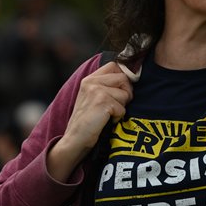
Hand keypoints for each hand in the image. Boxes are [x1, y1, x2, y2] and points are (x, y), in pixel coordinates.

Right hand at [47, 61, 133, 180]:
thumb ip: (106, 86)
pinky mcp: (102, 102)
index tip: (123, 90)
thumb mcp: (92, 97)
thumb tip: (131, 78)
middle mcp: (92, 81)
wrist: (74, 140)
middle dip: (126, 93)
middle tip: (116, 106)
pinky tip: (105, 121)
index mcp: (89, 79)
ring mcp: (96, 91)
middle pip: (123, 78)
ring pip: (125, 94)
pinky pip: (122, 108)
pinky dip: (117, 117)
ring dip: (121, 107)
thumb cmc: (87, 121)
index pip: (114, 65)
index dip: (124, 77)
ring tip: (107, 115)